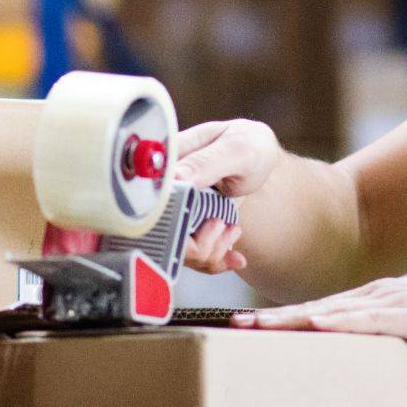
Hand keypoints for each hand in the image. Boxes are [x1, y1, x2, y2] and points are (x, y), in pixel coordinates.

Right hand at [174, 119, 280, 274]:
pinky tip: (234, 257)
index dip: (167, 219)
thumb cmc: (248, 145)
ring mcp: (174, 208)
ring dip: (210, 251)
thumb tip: (176, 177)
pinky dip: (215, 261)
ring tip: (232, 230)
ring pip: (176, 249)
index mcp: (168, 161)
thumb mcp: (236, 150)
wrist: (258, 156)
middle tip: (222, 225)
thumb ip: (207, 162)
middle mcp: (165, 188)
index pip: (148, 199)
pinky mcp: (186, 225)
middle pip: (159, 231)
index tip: (203, 220)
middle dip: (194, 244)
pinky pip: (191, 256)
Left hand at [232, 269, 406, 359]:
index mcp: (380, 299)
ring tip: (255, 326)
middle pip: (316, 308)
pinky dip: (340, 321)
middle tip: (230, 323)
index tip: (247, 324)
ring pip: (334, 311)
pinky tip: (315, 323)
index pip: (322, 310)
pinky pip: (372, 320)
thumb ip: (394, 336)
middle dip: (273, 317)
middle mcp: (381, 296)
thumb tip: (367, 354)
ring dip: (293, 318)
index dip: (283, 317)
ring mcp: (398, 303)